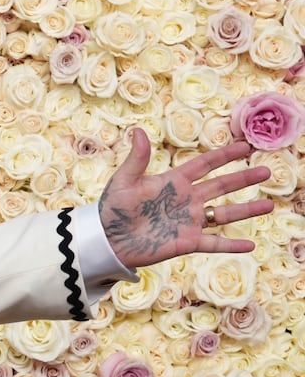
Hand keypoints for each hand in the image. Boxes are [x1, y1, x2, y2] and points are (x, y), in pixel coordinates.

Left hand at [98, 128, 272, 267]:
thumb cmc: (112, 208)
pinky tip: (250, 246)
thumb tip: (137, 131)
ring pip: (223, 214)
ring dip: (246, 210)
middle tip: (267, 171)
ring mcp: (188, 222)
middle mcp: (186, 200)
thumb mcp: (124, 181)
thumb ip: (137, 159)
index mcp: (174, 182)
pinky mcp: (185, 242)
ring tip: (269, 205)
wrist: (106, 239)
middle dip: (244, 178)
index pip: (205, 165)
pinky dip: (230, 245)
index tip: (246, 146)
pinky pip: (213, 243)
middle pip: (221, 186)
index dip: (224, 155)